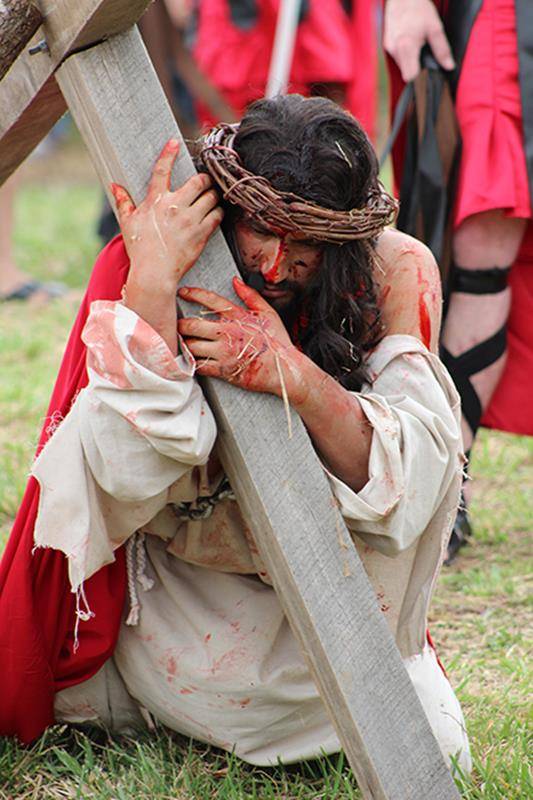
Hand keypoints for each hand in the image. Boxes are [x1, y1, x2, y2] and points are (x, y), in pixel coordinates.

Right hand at [111, 139, 222, 296]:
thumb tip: (114, 185)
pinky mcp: (201, 233)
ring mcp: (190, 219)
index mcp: (156, 201)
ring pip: (211, 197)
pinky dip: (218, 212)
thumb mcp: (128, 223)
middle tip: (203, 182)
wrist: (154, 273)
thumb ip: (124, 202)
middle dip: (204, 179)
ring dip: (212, 195)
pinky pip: (217, 215)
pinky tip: (214, 214)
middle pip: (199, 181)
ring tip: (210, 198)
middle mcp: (175, 206)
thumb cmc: (140, 249)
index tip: (174, 142)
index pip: (162, 170)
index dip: (169, 153)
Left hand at [177, 277, 299, 395]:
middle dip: (180, 325)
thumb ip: (250, 296)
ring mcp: (223, 352)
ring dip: (184, 344)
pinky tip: (190, 359)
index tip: (182, 293)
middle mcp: (227, 333)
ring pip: (191, 346)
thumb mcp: (268, 313)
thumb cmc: (277, 343)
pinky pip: (198, 365)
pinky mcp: (222, 370)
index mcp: (237, 317)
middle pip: (191, 325)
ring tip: (182, 342)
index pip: (209, 300)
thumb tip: (236, 281)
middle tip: (177, 325)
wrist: (283, 369)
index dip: (193, 294)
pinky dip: (191, 362)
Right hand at [384, 0, 454, 82]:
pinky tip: (410, 41)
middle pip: (406, 72)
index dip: (419, 78)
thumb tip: (449, 66)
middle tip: (424, 54)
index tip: (427, 72)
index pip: (410, 76)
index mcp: (406, 46)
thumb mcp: (435, 28)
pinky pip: (397, 56)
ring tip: (417, 44)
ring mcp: (388, 47)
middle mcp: (394, 49)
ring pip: (401, 65)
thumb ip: (442, 50)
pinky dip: (405, 53)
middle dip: (416, 68)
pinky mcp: (386, 44)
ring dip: (410, 60)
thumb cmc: (418, 8)